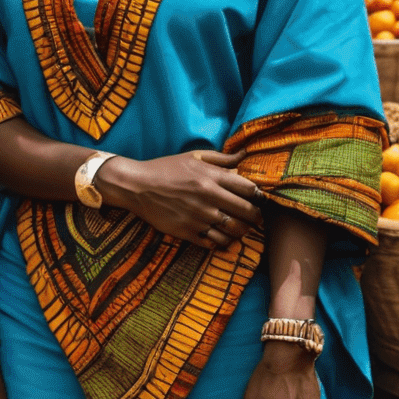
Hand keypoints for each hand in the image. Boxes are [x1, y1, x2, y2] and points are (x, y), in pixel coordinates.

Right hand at [97, 150, 262, 249]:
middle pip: (247, 213)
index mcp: (211, 177)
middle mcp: (208, 198)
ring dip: (242, 232)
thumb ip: (221, 158)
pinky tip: (222, 238)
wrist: (137, 186)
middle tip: (257, 218)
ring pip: (234, 231)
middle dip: (257, 217)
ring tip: (242, 229)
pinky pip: (214, 243)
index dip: (261, 197)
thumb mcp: (193, 157)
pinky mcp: (187, 232)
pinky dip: (222, 242)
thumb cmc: (166, 168)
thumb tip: (244, 155)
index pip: (250, 190)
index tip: (261, 200)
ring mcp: (198, 217)